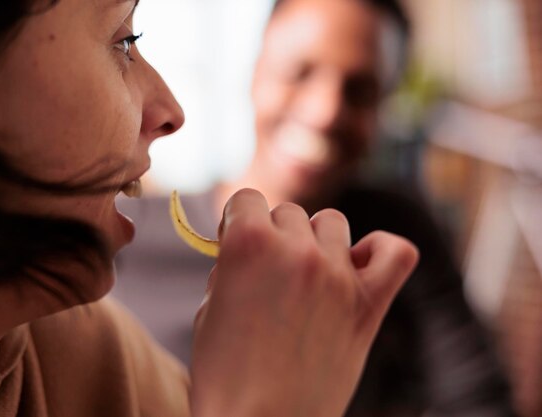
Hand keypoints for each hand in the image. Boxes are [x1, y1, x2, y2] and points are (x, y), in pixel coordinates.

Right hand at [190, 189, 417, 416]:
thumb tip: (249, 248)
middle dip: (274, 236)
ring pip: (331, 222)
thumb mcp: (210, 309)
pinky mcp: (368, 304)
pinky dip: (378, 251)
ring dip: (316, 242)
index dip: (238, 221)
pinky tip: (356, 267)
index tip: (238, 242)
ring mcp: (338, 275)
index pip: (247, 199)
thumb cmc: (226, 375)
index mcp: (248, 244)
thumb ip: (232, 267)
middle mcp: (296, 250)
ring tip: (306, 276)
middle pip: (288, 211)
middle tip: (269, 274)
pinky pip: (394, 251)